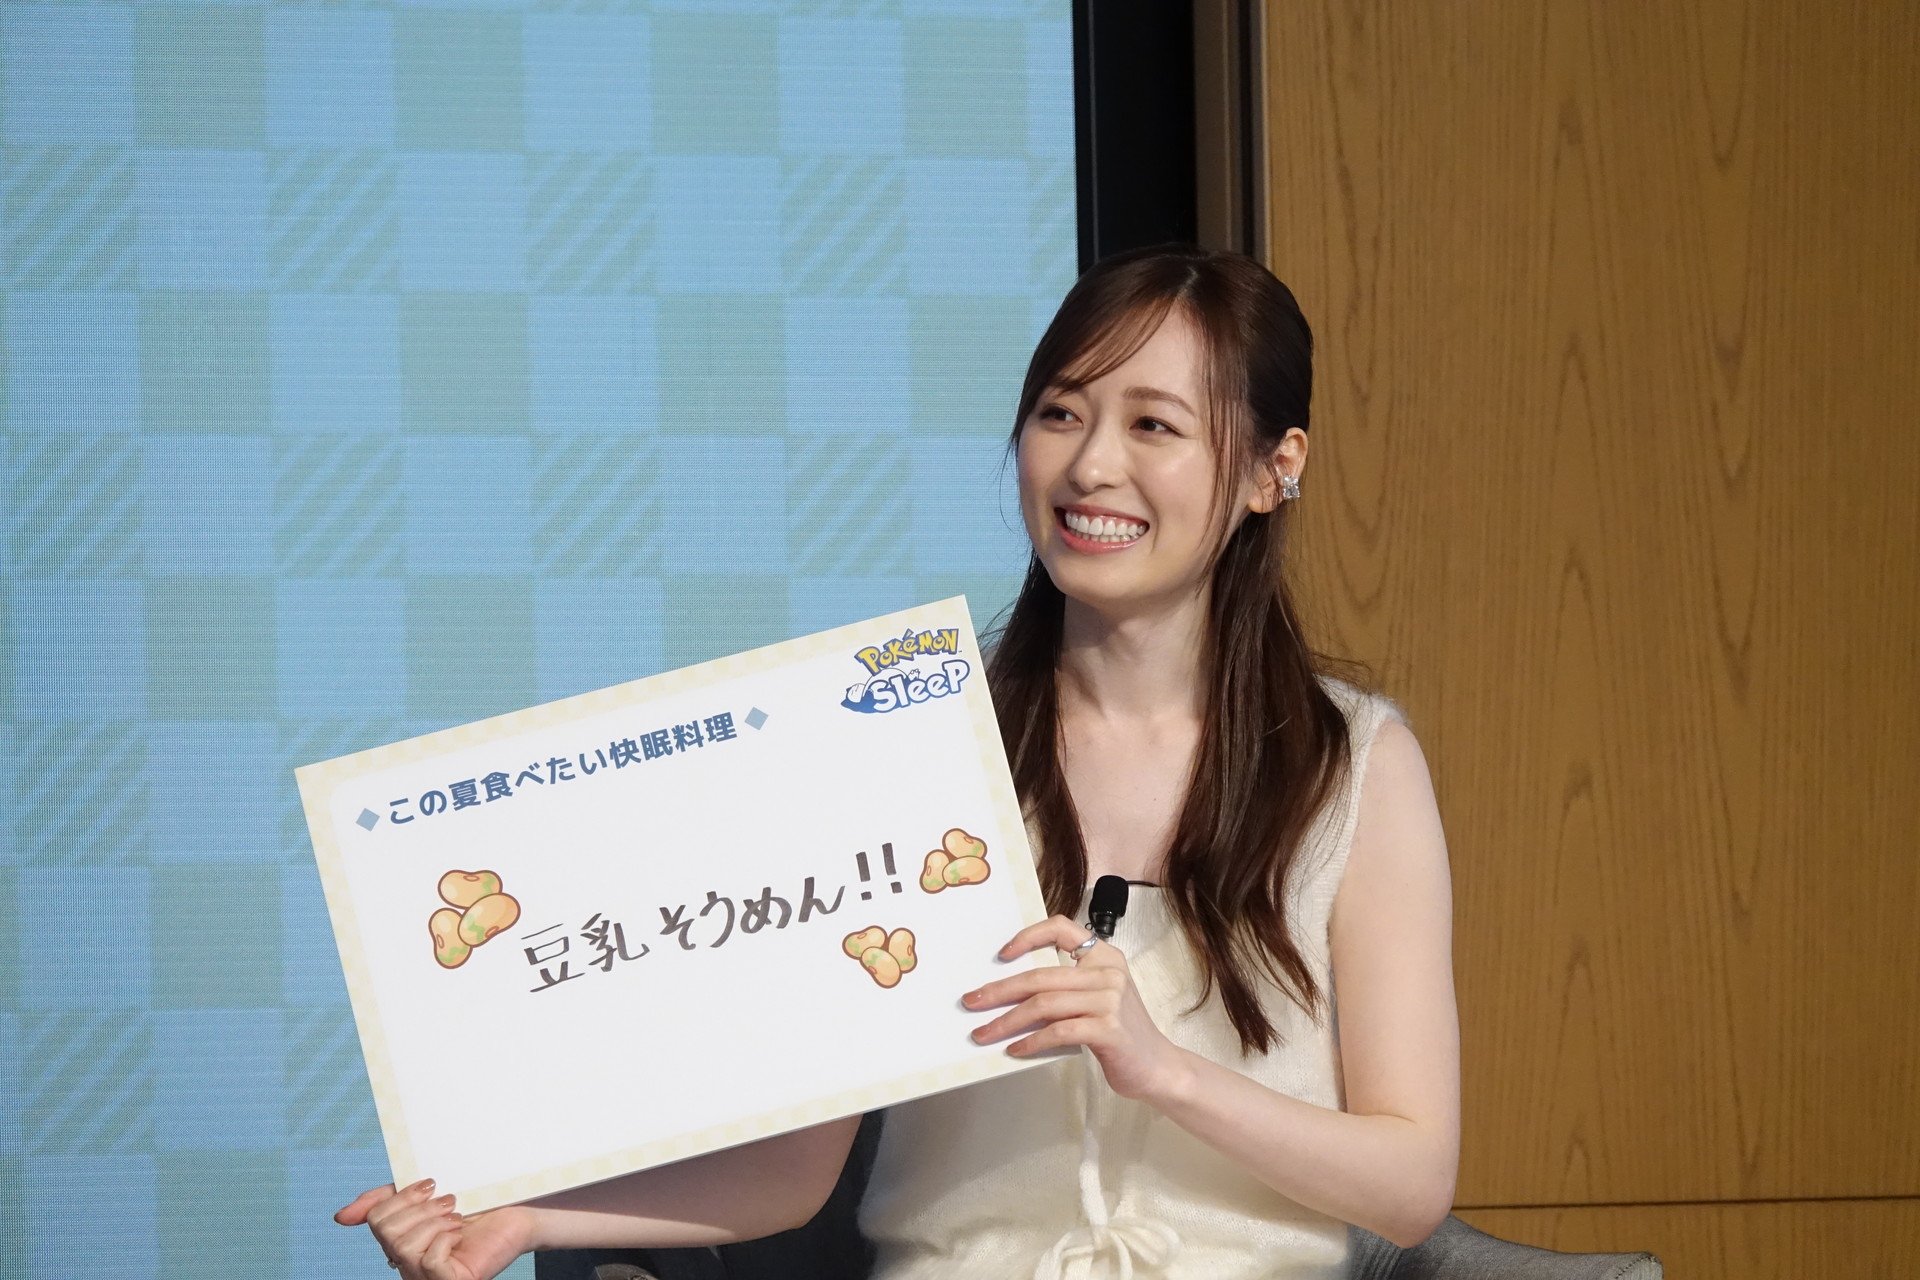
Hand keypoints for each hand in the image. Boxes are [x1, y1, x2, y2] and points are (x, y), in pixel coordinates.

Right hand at [335, 1179, 535, 1279]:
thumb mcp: (424, 1196)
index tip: (431, 1184)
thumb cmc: (475, 1203)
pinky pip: (430, 1261)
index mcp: (399, 1242)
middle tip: (450, 1201)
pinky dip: (445, 1239)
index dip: (401, 1196)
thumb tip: (340, 1218)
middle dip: (420, 1208)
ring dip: (435, 1222)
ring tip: (458, 1218)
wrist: (519, 1210)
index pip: (376, 1218)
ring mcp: (426, 1278)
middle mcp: (406, 1265)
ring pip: (404, 1246)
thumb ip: (384, 1202)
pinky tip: (461, 1235)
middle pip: (386, 1232)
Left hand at [964, 914, 1193, 1102]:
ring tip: (984, 1033)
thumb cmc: (1121, 1034)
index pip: (1062, 928)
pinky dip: (1031, 1041)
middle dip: (999, 990)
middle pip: (1040, 975)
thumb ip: (1066, 988)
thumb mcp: (1097, 999)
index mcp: (1105, 956)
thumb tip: (1011, 992)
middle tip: (972, 1002)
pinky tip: (1015, 1049)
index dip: (1028, 936)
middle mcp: (1108, 972)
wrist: (1159, 1067)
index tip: (1002, 954)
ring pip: (1043, 1004)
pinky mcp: (1108, 1029)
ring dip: (1007, 1020)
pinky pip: (1057, 1031)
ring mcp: (1109, 1000)